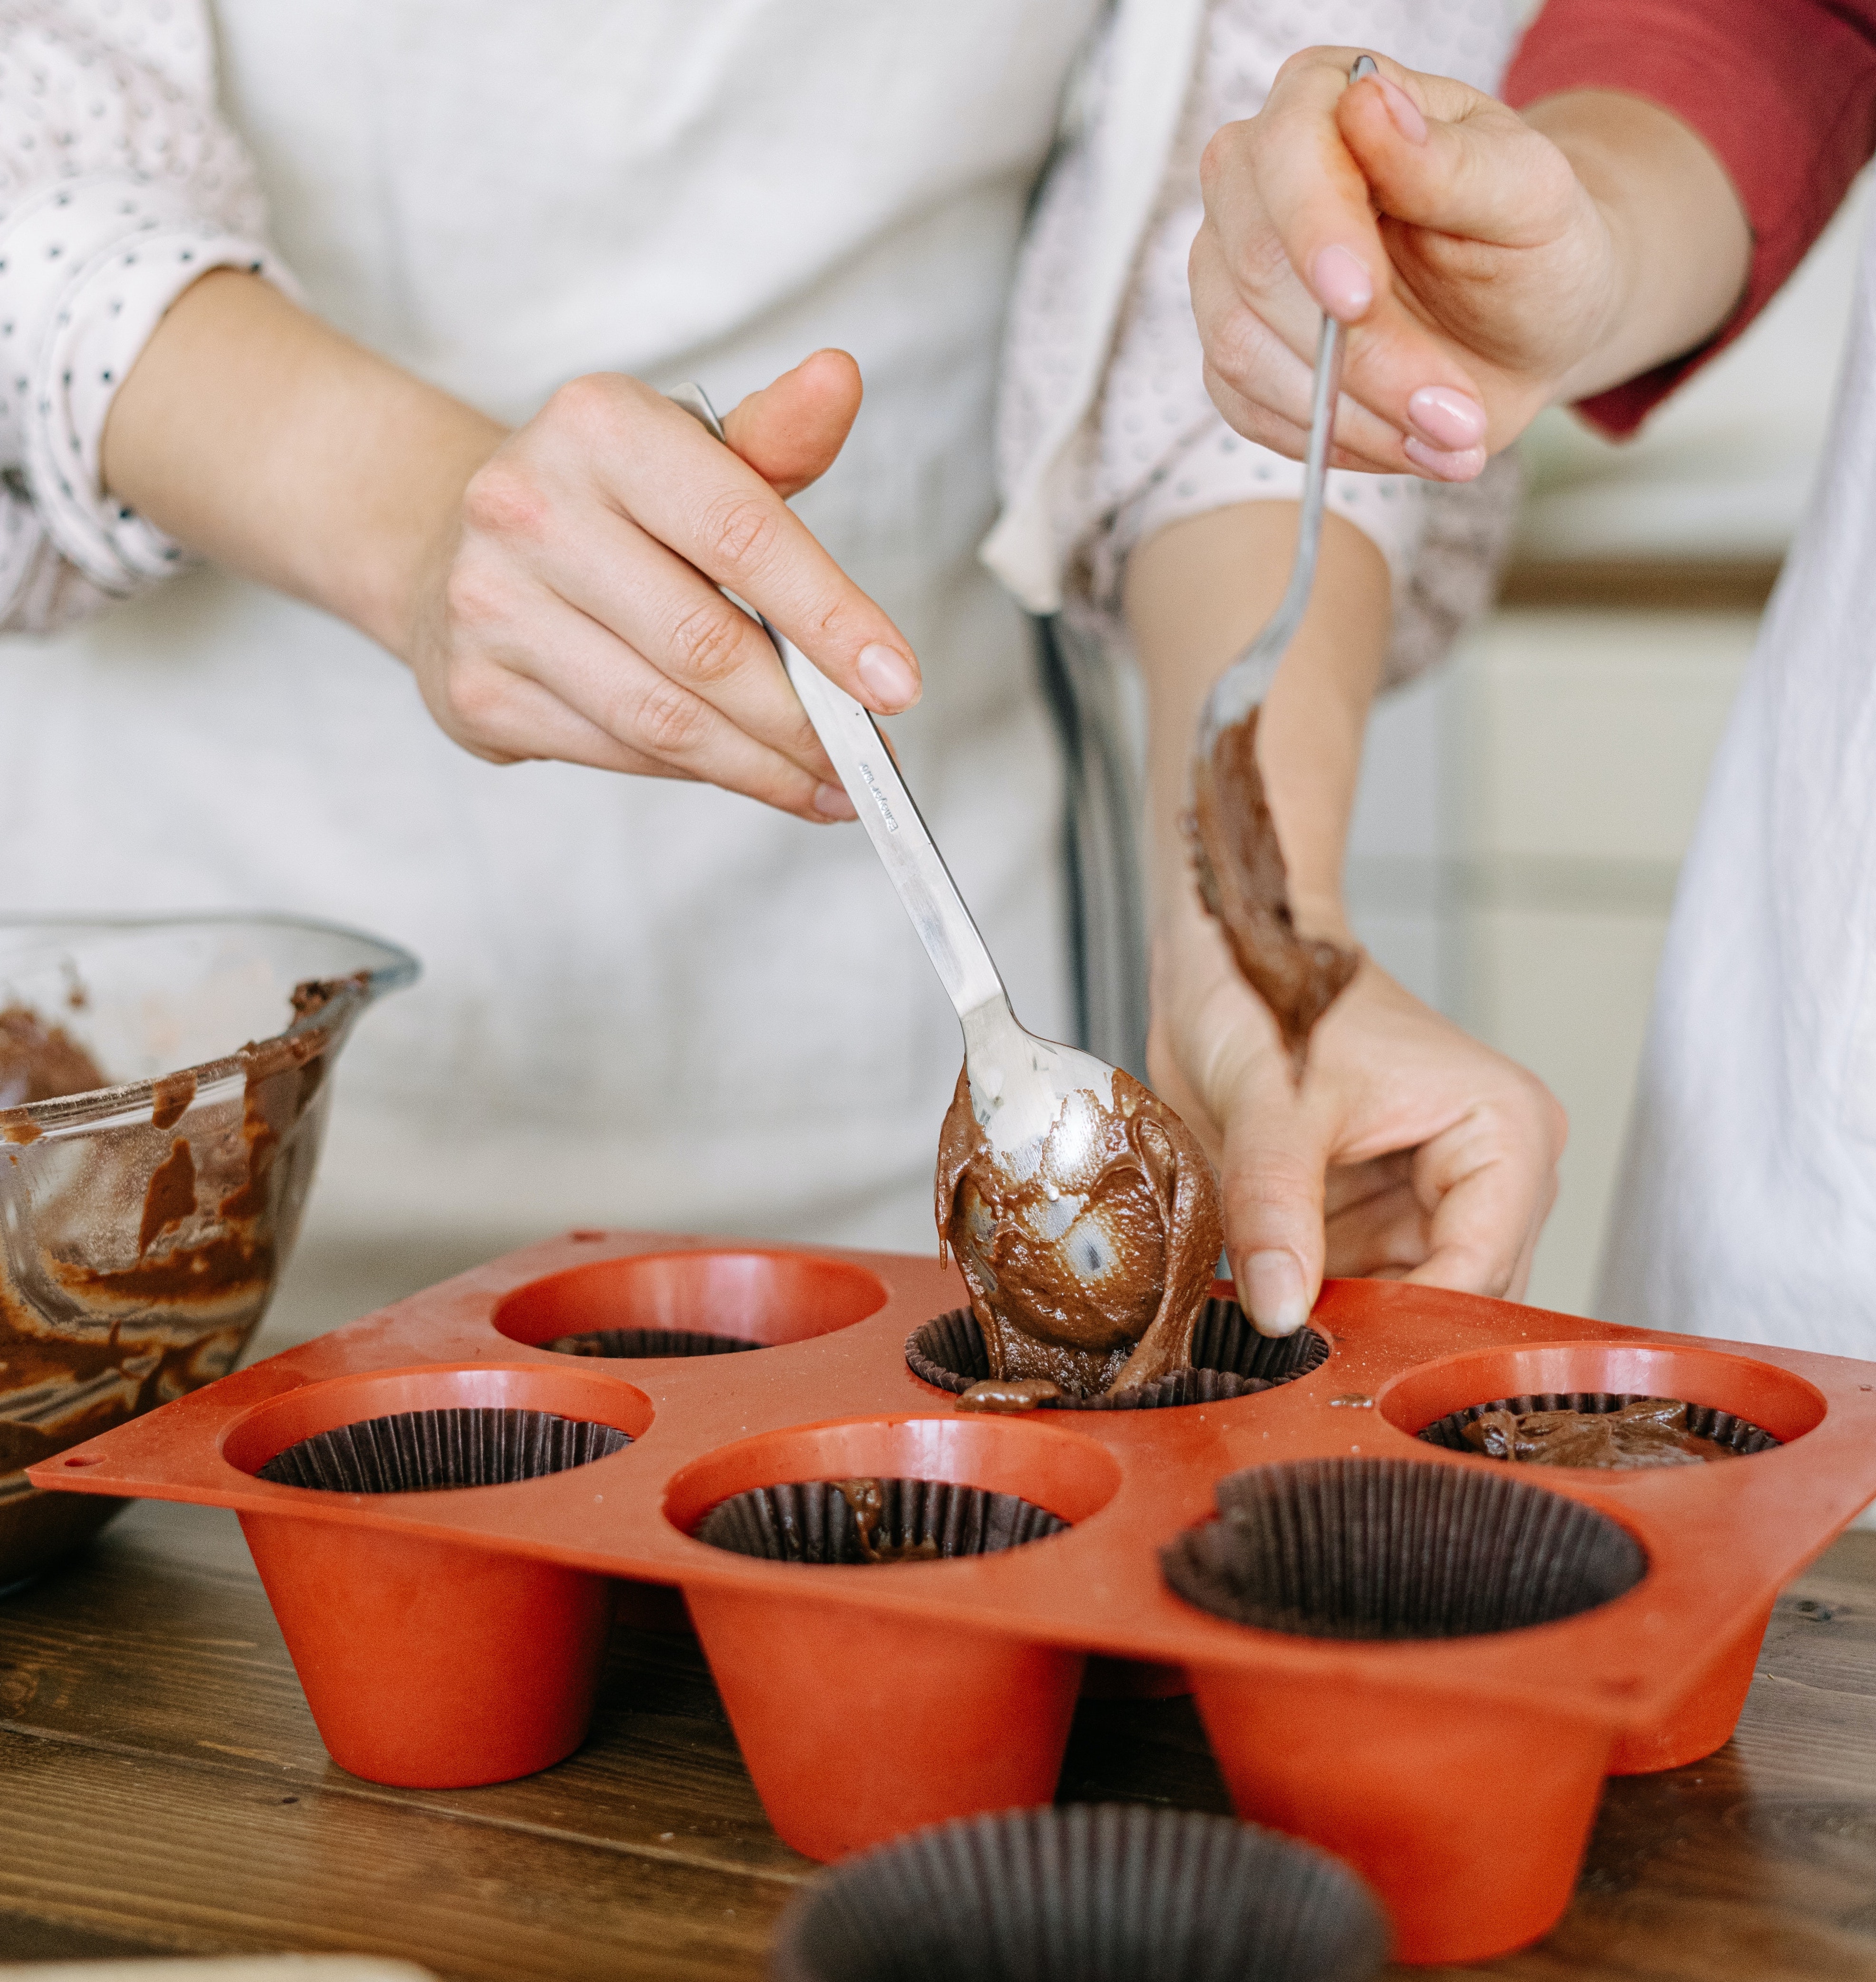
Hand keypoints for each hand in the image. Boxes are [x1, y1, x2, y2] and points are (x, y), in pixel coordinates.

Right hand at [404, 348, 918, 819]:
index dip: (832, 620)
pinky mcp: (475, 692)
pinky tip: (747, 774)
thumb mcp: (692, 453)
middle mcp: (528, 507)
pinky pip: (617, 752)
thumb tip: (842, 380)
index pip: (743, 536)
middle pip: (706, 646)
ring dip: (761, 765)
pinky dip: (696, 771)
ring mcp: (490, 604)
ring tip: (828, 786)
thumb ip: (775, 436)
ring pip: (663, 718)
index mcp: (599, 427)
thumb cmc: (611, 508)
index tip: (898, 686)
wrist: (455, 547)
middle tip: (867, 759)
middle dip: (802, 719)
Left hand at [1148, 885, 1565, 1333]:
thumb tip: (1281, 1309)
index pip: (1482, 1267)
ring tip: (1276, 1338)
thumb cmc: (1272, 991)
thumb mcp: (1268, 1099)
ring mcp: (1431, 1201)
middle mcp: (1488, 1174)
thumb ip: (1275, 1204)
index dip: (1412, 1323)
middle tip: (1299, 1359)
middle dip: (1380, 1333)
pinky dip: (1317, 1307)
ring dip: (1345, 1328)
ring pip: (1408, 1307)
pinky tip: (1270, 1311)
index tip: (1338, 1359)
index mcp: (1504, 1130)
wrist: (1225, 960)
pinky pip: (1361, 1290)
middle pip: (1457, 1298)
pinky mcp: (1375, 1216)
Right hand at [1189, 49, 1744, 480]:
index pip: (1284, 152)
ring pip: (1241, 350)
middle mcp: (1258, 183)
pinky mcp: (1237, 359)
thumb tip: (1367, 107)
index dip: (1314, 230)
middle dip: (1358, 356)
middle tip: (1454, 411)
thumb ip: (1449, 160)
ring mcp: (1234, 275)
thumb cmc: (1531, 246)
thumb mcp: (1528, 196)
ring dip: (1353, 415)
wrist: (1527, 327)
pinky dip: (1336, 442)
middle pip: (1255, 266)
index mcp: (1325, 105)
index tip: (1359, 301)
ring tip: (1453, 438)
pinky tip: (1412, 446)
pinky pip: (1249, 411)